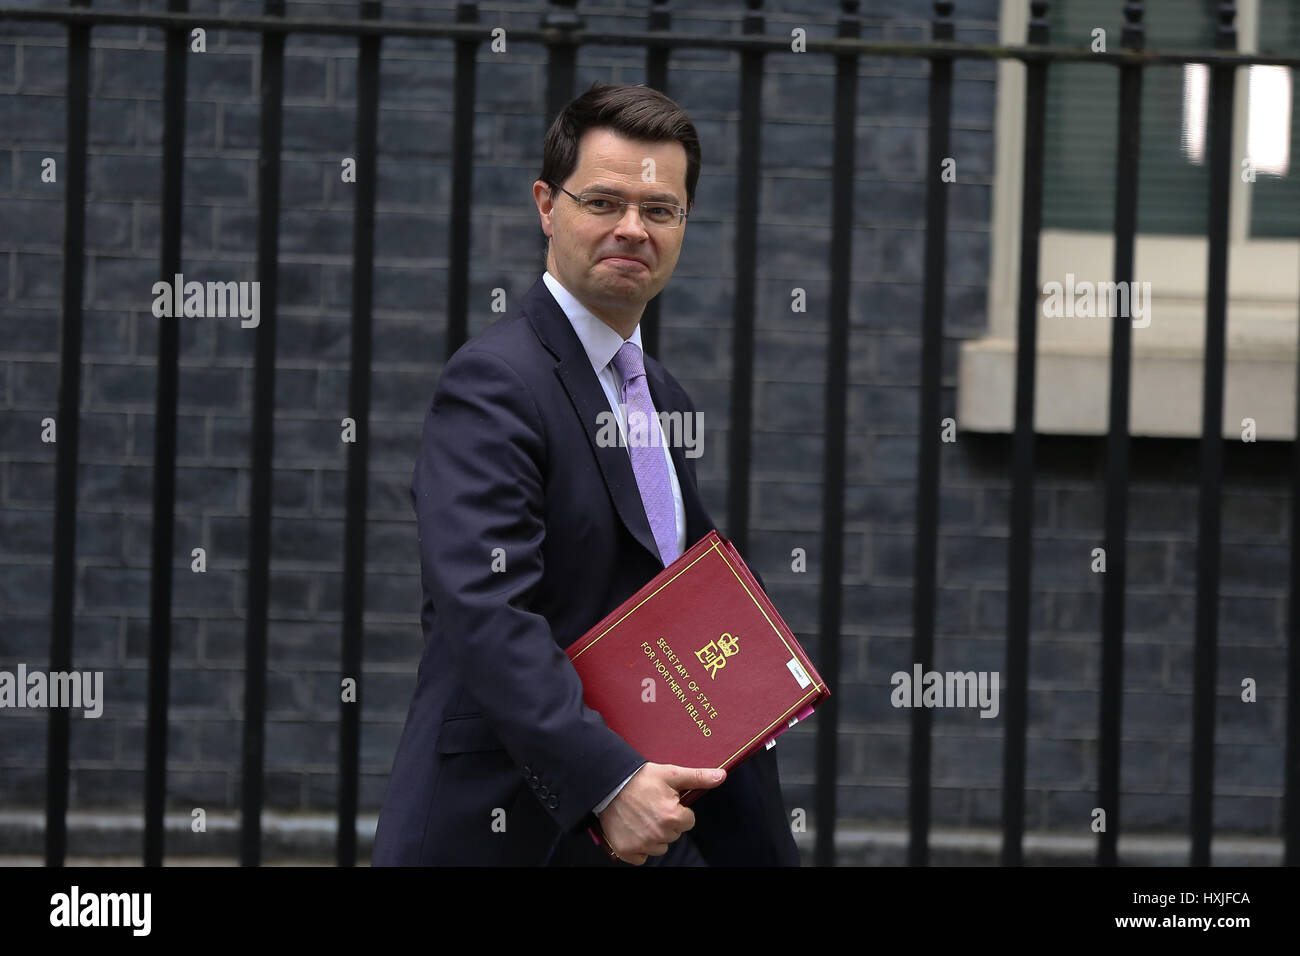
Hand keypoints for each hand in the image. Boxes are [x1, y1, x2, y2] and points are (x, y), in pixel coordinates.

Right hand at [596, 763, 725, 864]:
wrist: (608, 783)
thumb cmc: (640, 778)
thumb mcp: (671, 774)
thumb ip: (698, 777)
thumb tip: (721, 776)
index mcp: (672, 817)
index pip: (689, 821)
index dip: (679, 810)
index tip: (665, 800)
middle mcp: (658, 834)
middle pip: (674, 834)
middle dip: (667, 822)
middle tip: (652, 806)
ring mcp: (642, 844)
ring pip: (660, 846)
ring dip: (655, 835)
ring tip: (642, 816)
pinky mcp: (627, 851)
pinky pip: (642, 857)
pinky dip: (639, 847)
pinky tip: (634, 829)